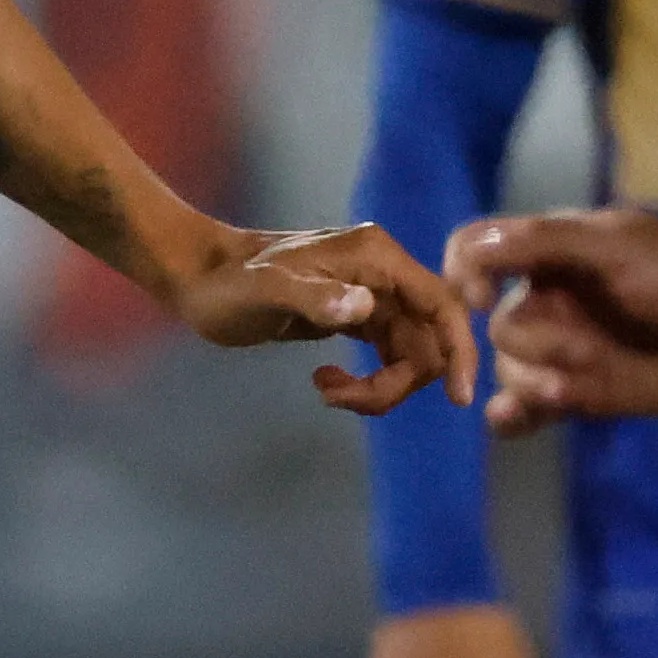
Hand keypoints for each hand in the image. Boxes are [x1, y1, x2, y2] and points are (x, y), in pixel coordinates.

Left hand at [167, 220, 478, 414]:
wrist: (198, 280)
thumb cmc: (228, 282)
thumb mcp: (265, 289)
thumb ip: (315, 297)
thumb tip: (364, 309)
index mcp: (377, 258)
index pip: (441, 304)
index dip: (459, 349)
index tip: (459, 399)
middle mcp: (382, 274)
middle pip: (427, 340)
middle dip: (397, 382)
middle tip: (340, 398)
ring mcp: (371, 297)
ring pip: (407, 355)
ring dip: (376, 388)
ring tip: (326, 391)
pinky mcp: (354, 318)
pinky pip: (385, 358)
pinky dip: (364, 383)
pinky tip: (324, 384)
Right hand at [449, 205, 657, 435]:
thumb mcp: (615, 247)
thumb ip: (542, 240)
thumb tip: (469, 253)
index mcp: (549, 253)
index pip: (474, 251)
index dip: (464, 276)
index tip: (484, 298)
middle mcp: (547, 299)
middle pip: (492, 327)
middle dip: (534, 344)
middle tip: (584, 351)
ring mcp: (561, 349)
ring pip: (508, 370)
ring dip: (536, 381)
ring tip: (580, 387)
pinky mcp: (578, 394)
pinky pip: (520, 409)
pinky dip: (511, 415)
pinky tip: (517, 416)